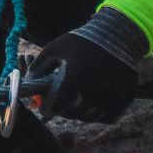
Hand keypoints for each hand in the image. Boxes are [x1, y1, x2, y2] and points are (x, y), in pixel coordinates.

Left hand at [30, 9, 146, 122]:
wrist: (116, 35)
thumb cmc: (81, 42)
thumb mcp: (55, 49)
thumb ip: (38, 67)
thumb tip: (27, 84)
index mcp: (77, 75)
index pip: (58, 104)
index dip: (48, 109)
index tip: (44, 110)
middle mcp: (96, 88)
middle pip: (74, 113)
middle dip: (63, 112)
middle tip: (59, 107)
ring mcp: (113, 95)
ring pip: (91, 116)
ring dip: (80, 114)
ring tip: (74, 105)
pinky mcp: (125, 98)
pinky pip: (107, 117)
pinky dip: (98, 115)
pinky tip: (91, 106)